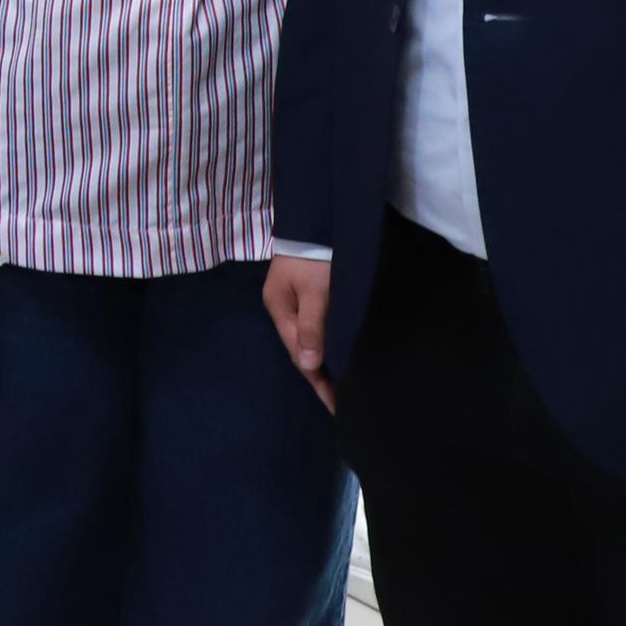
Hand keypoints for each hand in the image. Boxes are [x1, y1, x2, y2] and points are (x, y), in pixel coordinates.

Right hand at [262, 257, 335, 411]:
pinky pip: (315, 326)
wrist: (316, 219)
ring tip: (343, 383)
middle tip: (345, 402)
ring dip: (325, 361)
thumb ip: (312, 327)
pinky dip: (326, 343)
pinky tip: (337, 352)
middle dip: (322, 376)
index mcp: (280, 310)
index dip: (319, 382)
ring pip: (310, 339)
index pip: (300, 356)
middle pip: (303, 350)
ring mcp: (294, 300)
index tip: (337, 406)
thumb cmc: (315, 257)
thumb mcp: (315, 292)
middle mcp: (284, 309)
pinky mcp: (306, 292)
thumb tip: (308, 364)